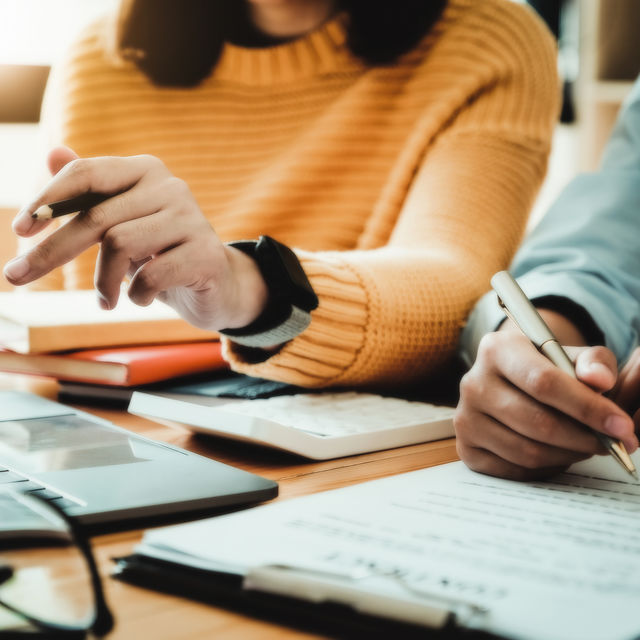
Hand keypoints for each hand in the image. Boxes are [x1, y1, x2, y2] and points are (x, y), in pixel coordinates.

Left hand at [3, 148, 267, 331]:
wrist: (218, 281)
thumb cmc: (163, 250)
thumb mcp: (123, 221)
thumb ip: (91, 191)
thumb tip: (52, 151)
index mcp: (146, 171)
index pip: (87, 174)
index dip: (48, 200)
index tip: (21, 231)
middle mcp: (171, 187)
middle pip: (97, 217)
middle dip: (52, 250)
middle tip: (16, 277)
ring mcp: (192, 219)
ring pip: (120, 245)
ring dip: (103, 282)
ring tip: (106, 301)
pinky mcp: (206, 254)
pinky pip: (151, 275)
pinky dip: (136, 295)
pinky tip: (141, 299)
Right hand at [454, 324, 637, 480]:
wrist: (506, 382)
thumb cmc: (545, 368)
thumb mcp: (571, 356)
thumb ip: (594, 363)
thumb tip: (600, 382)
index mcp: (496, 349)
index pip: (544, 383)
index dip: (587, 408)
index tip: (622, 426)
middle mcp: (473, 382)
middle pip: (537, 422)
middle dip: (584, 438)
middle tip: (612, 444)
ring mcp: (465, 417)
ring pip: (528, 451)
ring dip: (568, 455)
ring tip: (586, 446)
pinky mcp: (465, 447)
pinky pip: (514, 469)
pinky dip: (545, 468)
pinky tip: (559, 454)